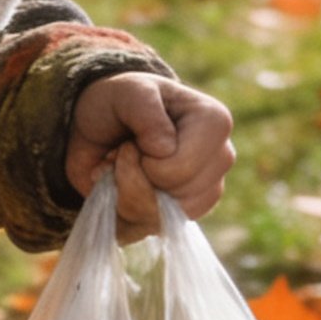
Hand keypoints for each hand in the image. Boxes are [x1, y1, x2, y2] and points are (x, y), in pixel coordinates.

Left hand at [66, 73, 234, 239]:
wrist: (99, 124)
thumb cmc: (118, 102)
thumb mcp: (124, 92)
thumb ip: (144, 110)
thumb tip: (165, 149)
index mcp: (214, 122)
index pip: (180, 169)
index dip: (143, 162)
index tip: (132, 139)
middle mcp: (220, 158)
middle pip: (174, 199)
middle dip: (131, 179)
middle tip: (122, 152)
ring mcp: (207, 188)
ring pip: (164, 218)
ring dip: (125, 195)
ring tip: (122, 167)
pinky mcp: (186, 210)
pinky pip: (153, 227)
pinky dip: (125, 211)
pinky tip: (121, 186)